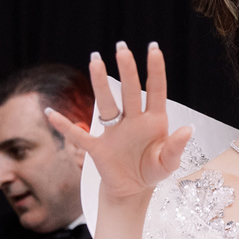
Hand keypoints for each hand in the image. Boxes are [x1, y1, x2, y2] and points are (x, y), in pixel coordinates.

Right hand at [45, 43, 191, 204]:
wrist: (134, 190)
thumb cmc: (152, 171)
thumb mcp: (168, 163)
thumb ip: (176, 147)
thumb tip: (188, 129)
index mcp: (153, 121)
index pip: (155, 91)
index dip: (155, 70)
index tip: (154, 48)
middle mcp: (133, 120)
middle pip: (129, 92)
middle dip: (126, 70)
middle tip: (122, 48)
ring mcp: (114, 132)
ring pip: (107, 104)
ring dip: (101, 84)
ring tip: (95, 61)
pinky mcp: (99, 148)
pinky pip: (79, 136)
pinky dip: (65, 126)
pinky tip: (51, 113)